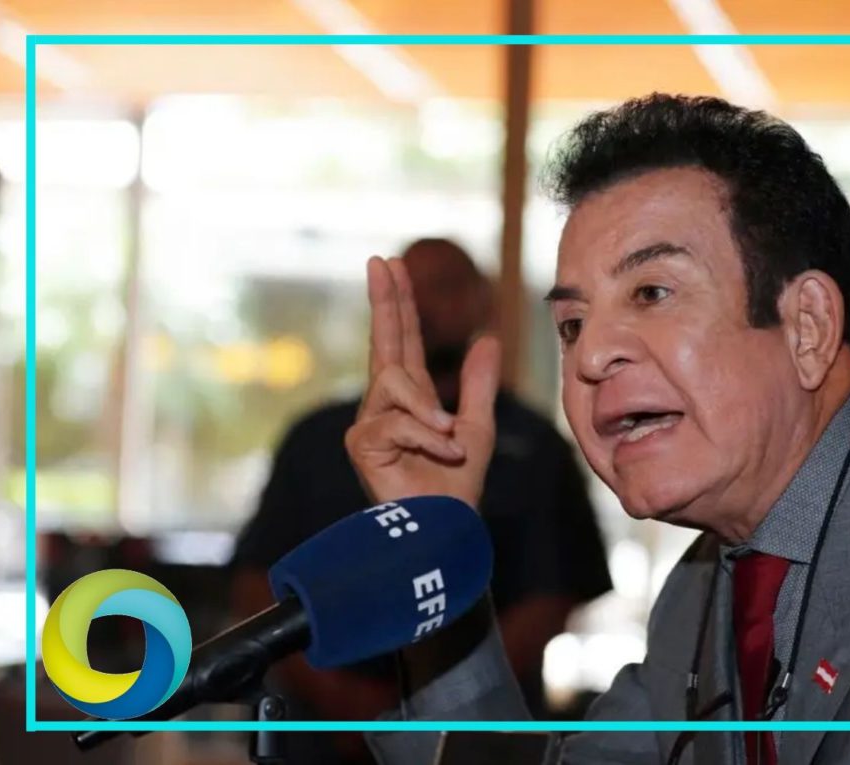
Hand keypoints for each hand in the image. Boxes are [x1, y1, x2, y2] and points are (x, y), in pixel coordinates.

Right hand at [345, 256, 499, 508]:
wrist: (447, 529)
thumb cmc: (457, 487)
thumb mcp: (477, 426)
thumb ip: (477, 384)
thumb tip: (487, 338)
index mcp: (410, 397)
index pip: (402, 340)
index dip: (398, 303)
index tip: (390, 264)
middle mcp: (384, 405)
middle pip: (384, 342)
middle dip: (385, 300)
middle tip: (381, 261)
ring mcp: (370, 424)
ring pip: (396, 385)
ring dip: (430, 411)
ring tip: (448, 440)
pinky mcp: (362, 444)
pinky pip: (398, 420)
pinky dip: (427, 435)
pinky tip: (440, 452)